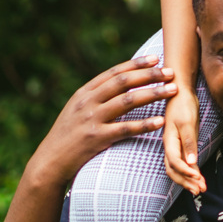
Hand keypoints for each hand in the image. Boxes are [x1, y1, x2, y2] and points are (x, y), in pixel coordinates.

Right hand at [28, 56, 176, 189]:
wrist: (50, 162)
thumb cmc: (68, 136)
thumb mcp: (77, 110)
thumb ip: (95, 97)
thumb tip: (119, 84)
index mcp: (84, 93)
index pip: (114, 73)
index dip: (136, 64)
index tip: (156, 59)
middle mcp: (88, 103)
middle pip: (123, 82)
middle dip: (149, 75)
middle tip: (170, 72)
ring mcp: (92, 120)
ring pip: (128, 101)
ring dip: (153, 94)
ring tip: (172, 90)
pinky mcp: (97, 139)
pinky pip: (126, 129)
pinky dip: (145, 124)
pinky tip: (161, 121)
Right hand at [162, 88, 205, 195]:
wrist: (180, 92)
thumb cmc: (183, 104)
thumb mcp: (187, 122)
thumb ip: (189, 142)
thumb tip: (191, 163)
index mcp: (169, 141)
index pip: (175, 162)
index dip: (185, 172)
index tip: (198, 178)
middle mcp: (170, 146)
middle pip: (174, 170)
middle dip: (186, 182)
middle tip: (200, 191)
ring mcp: (175, 145)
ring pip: (178, 168)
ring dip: (188, 179)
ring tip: (200, 189)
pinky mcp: (181, 143)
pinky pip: (183, 162)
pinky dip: (190, 171)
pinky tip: (198, 177)